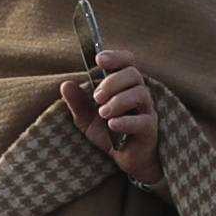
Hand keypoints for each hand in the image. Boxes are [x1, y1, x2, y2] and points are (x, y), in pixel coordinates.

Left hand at [64, 59, 163, 187]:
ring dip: (119, 101)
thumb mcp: (86, 118)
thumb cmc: (109, 132)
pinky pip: (142, 121)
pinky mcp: (149, 130)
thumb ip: (77, 102)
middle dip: (113, 82)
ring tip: (103, 112)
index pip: (127, 62)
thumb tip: (65, 84)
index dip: (116, 57)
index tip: (99, 59)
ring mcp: (146, 111)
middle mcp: (139, 94)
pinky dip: (126, 121)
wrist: (125, 158)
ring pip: (140, 95)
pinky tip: (112, 124)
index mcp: (125, 86)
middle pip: (134, 75)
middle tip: (97, 97)